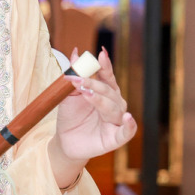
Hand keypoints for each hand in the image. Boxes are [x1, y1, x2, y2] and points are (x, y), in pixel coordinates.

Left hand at [53, 47, 136, 164]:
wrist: (65, 142)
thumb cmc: (71, 116)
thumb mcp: (69, 94)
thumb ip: (74, 74)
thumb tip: (76, 52)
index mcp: (106, 92)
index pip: (107, 77)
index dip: (105, 66)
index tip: (100, 54)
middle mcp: (115, 104)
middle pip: (108, 91)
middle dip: (94, 84)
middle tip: (79, 79)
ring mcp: (116, 121)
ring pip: (114, 108)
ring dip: (101, 100)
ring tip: (88, 94)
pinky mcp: (116, 138)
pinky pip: (126, 132)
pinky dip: (129, 125)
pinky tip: (128, 118)